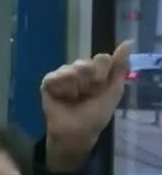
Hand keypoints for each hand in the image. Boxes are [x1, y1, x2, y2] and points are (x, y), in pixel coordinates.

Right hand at [40, 41, 130, 170]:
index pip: (102, 58)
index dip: (102, 75)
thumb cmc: (95, 115)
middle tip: (85, 95)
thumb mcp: (114, 90)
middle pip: (86, 63)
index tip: (100, 89)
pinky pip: (54, 76)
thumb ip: (120, 67)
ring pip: (71, 68)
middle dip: (88, 82)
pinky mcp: (48, 83)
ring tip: (73, 98)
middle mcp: (80, 70)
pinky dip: (61, 88)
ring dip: (75, 87)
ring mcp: (63, 75)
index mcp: (97, 71)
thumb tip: (128, 42)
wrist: (77, 132)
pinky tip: (62, 97)